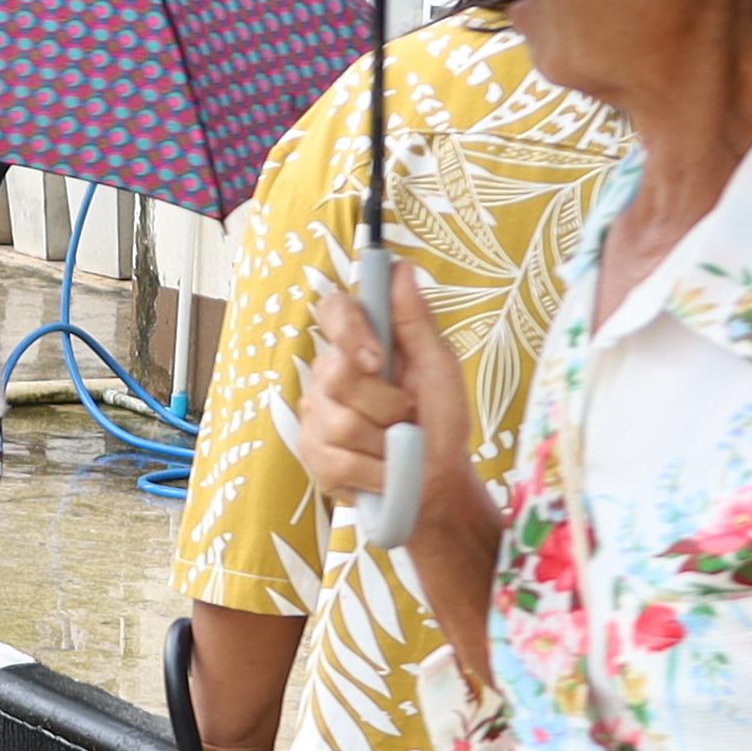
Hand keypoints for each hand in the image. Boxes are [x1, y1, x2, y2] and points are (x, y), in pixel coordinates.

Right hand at [284, 268, 469, 507]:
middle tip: (408, 415)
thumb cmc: (439, 420)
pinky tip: (385, 470)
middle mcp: (327, 376)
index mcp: (358, 345)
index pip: (332, 311)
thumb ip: (416, 320)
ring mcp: (314, 417)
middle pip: (338, 375)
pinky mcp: (312, 458)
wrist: (436, 482)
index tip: (378, 356)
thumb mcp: (438, 367)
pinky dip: (376, 470)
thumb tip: (401, 268)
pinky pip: (339, 460)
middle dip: (386, 403)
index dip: (349, 329)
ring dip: (385, 442)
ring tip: (399, 446)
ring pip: (341, 423)